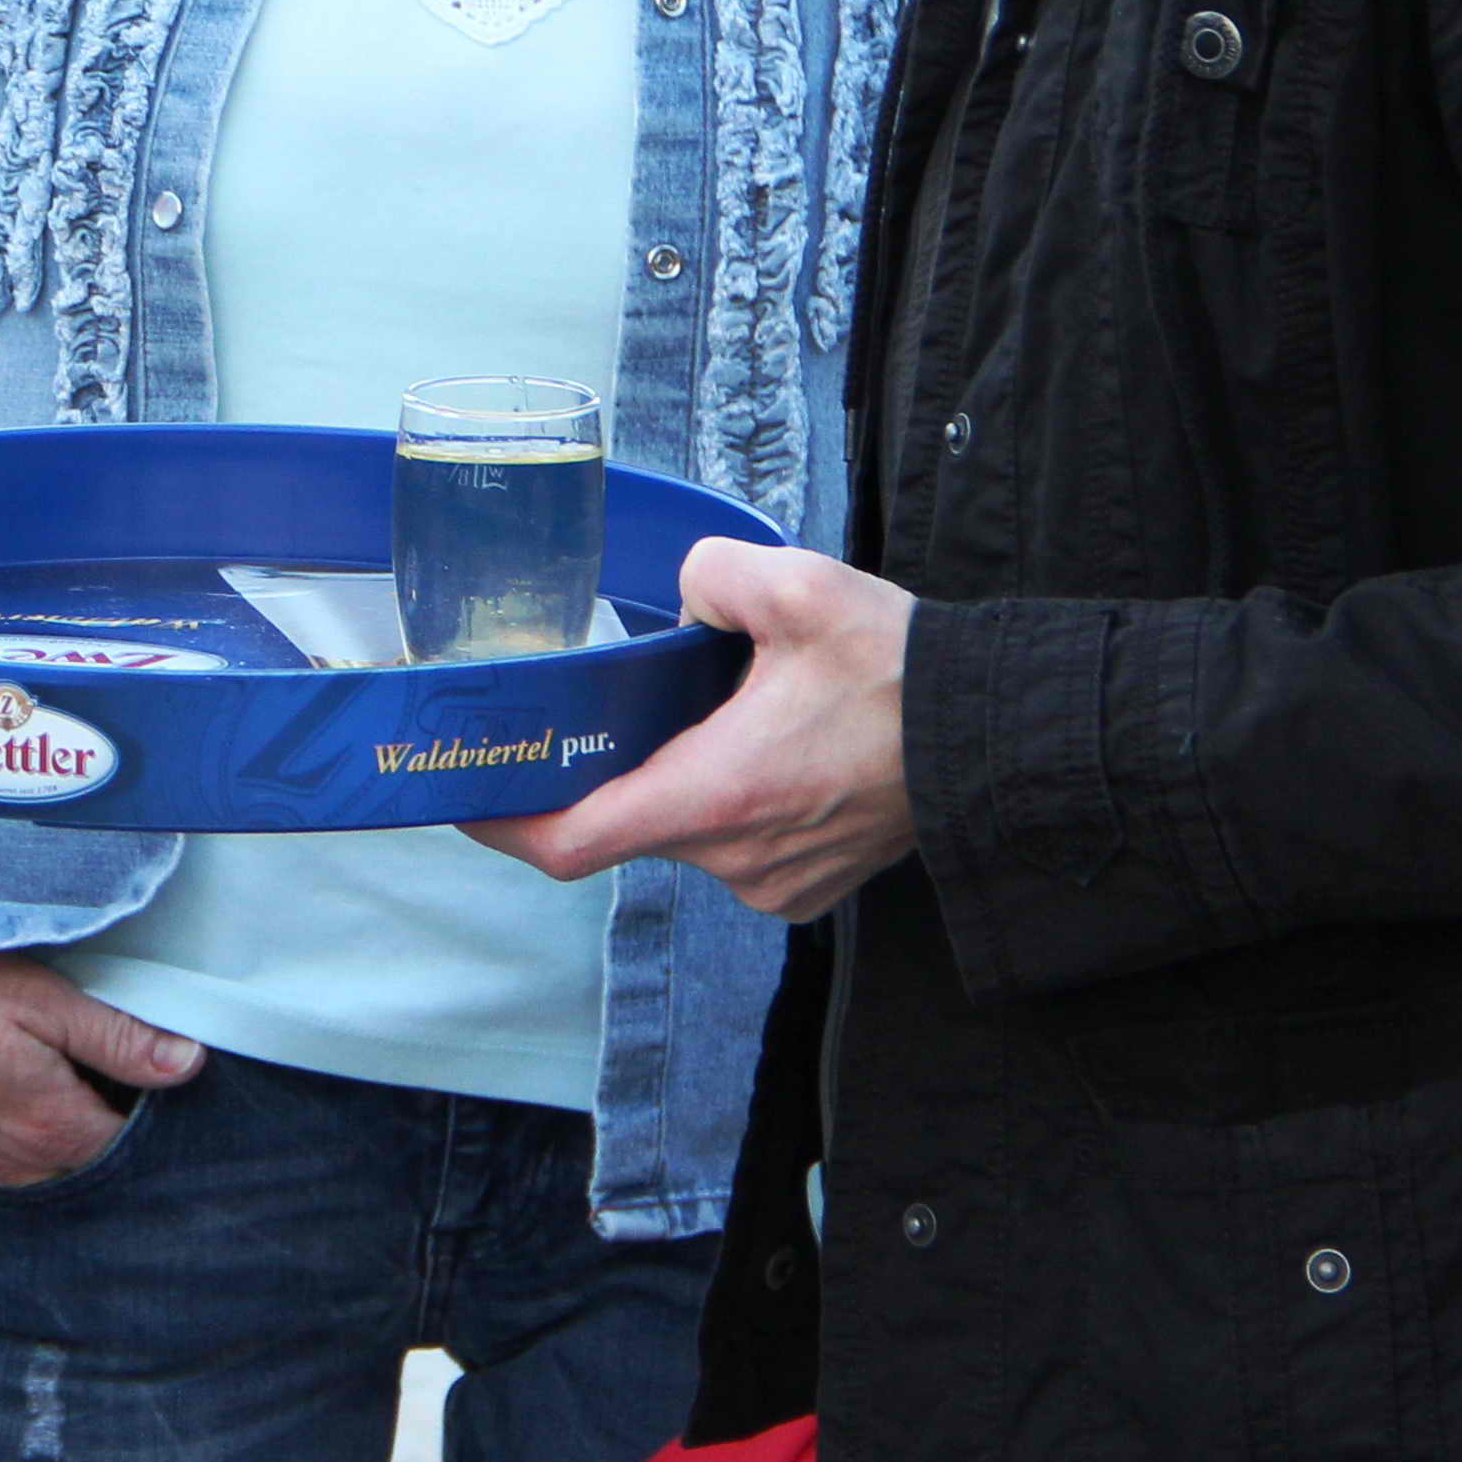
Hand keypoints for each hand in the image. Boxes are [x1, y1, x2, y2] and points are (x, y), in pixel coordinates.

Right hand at [0, 929, 201, 1190]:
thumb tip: (188, 1064)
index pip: (133, 1132)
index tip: (134, 1044)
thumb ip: (118, 1039)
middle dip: (101, 1106)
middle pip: (90, 1146)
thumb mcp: (39, 998)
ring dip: (54, 1114)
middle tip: (89, 1044)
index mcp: (55, 1128)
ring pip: (44, 1150)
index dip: (143, 1089)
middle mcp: (19, 1163)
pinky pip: (1, 1148)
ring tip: (38, 1052)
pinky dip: (13, 1118)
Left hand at [467, 537, 919, 920]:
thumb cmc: (903, 673)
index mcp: (716, 793)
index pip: (570, 840)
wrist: (998, 738)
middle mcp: (735, 857)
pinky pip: (734, 847)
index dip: (500, 820)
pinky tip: (768, 747)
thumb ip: (712, 572)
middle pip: (625, 823)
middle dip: (610, 766)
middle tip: (602, 707)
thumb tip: (688, 592)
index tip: (463, 788)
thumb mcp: (800, 587)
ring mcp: (771, 882)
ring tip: (722, 711)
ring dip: (682, 777)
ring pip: (684, 831)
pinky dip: (729, 801)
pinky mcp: (804, 889)